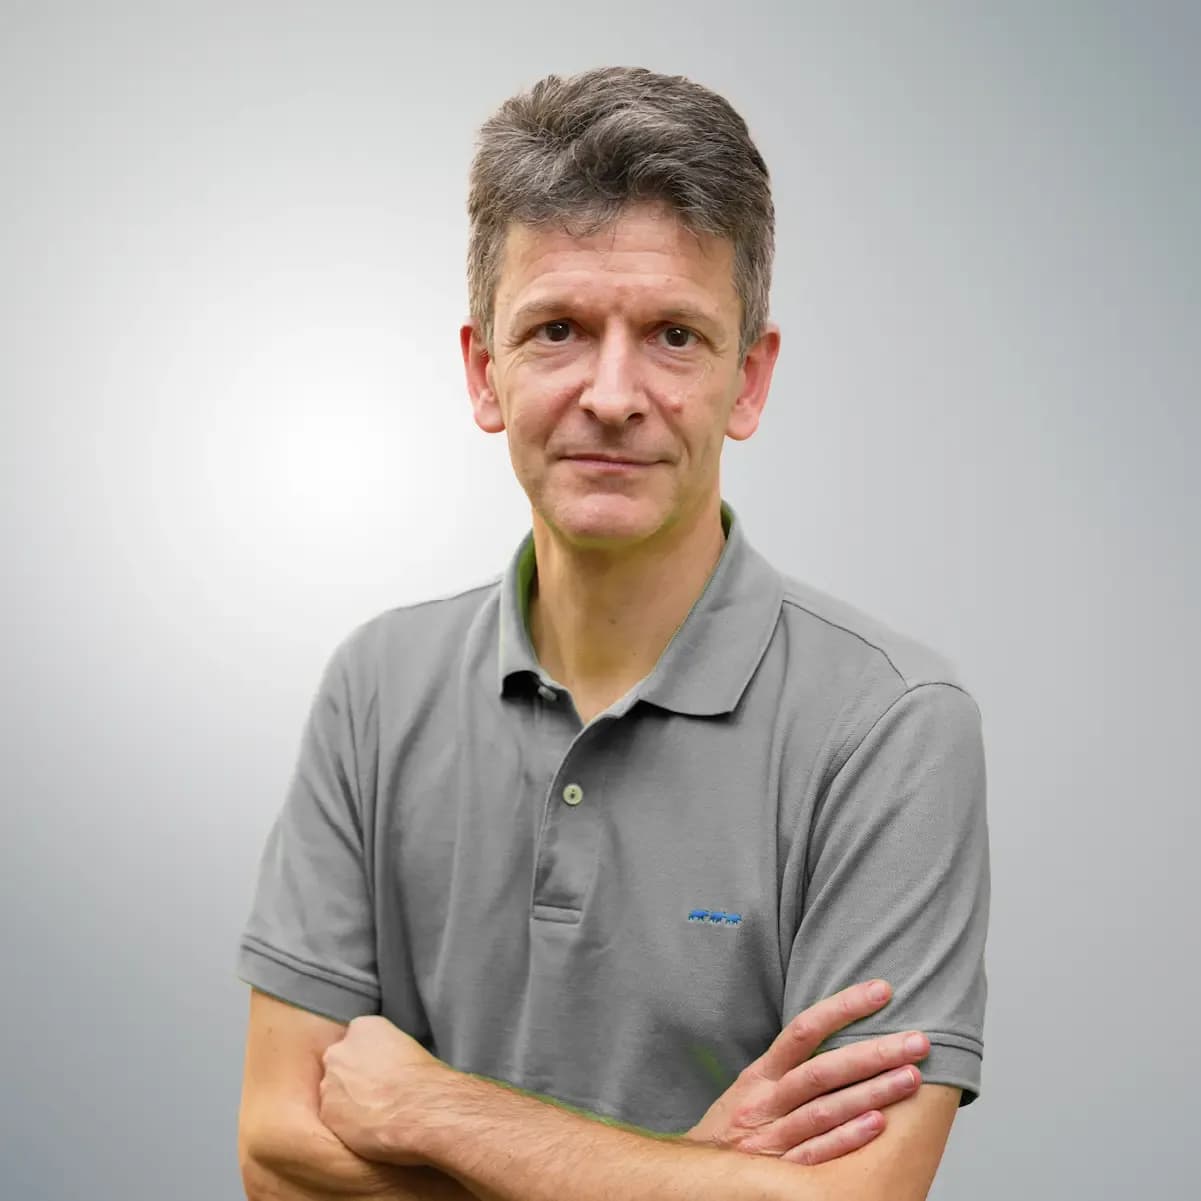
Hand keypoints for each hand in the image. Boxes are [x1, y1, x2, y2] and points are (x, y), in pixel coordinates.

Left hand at [319, 1015, 451, 1166]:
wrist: (422, 1110)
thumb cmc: (425, 1080)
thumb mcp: (410, 1047)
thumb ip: (388, 1050)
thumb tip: (388, 1065)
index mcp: (363, 1028)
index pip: (356, 1040)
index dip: (368, 1059)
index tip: (379, 1072)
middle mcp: (339, 1051)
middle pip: (340, 1065)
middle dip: (353, 1079)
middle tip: (375, 1094)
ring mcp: (330, 1083)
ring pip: (334, 1094)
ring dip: (348, 1104)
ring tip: (375, 1115)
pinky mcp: (328, 1114)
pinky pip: (334, 1120)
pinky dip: (347, 1127)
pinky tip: (369, 1130)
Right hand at [685, 979, 928, 1164]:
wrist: (700, 1180)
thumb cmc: (735, 1128)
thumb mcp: (752, 1088)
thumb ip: (788, 1066)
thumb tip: (837, 1033)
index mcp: (760, 1076)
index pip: (804, 1030)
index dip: (843, 1008)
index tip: (881, 991)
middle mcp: (766, 1102)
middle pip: (822, 1070)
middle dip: (873, 1053)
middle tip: (917, 1040)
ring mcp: (772, 1138)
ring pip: (825, 1110)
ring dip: (872, 1093)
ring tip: (912, 1077)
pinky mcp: (782, 1172)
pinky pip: (817, 1154)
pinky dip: (847, 1138)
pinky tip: (878, 1125)